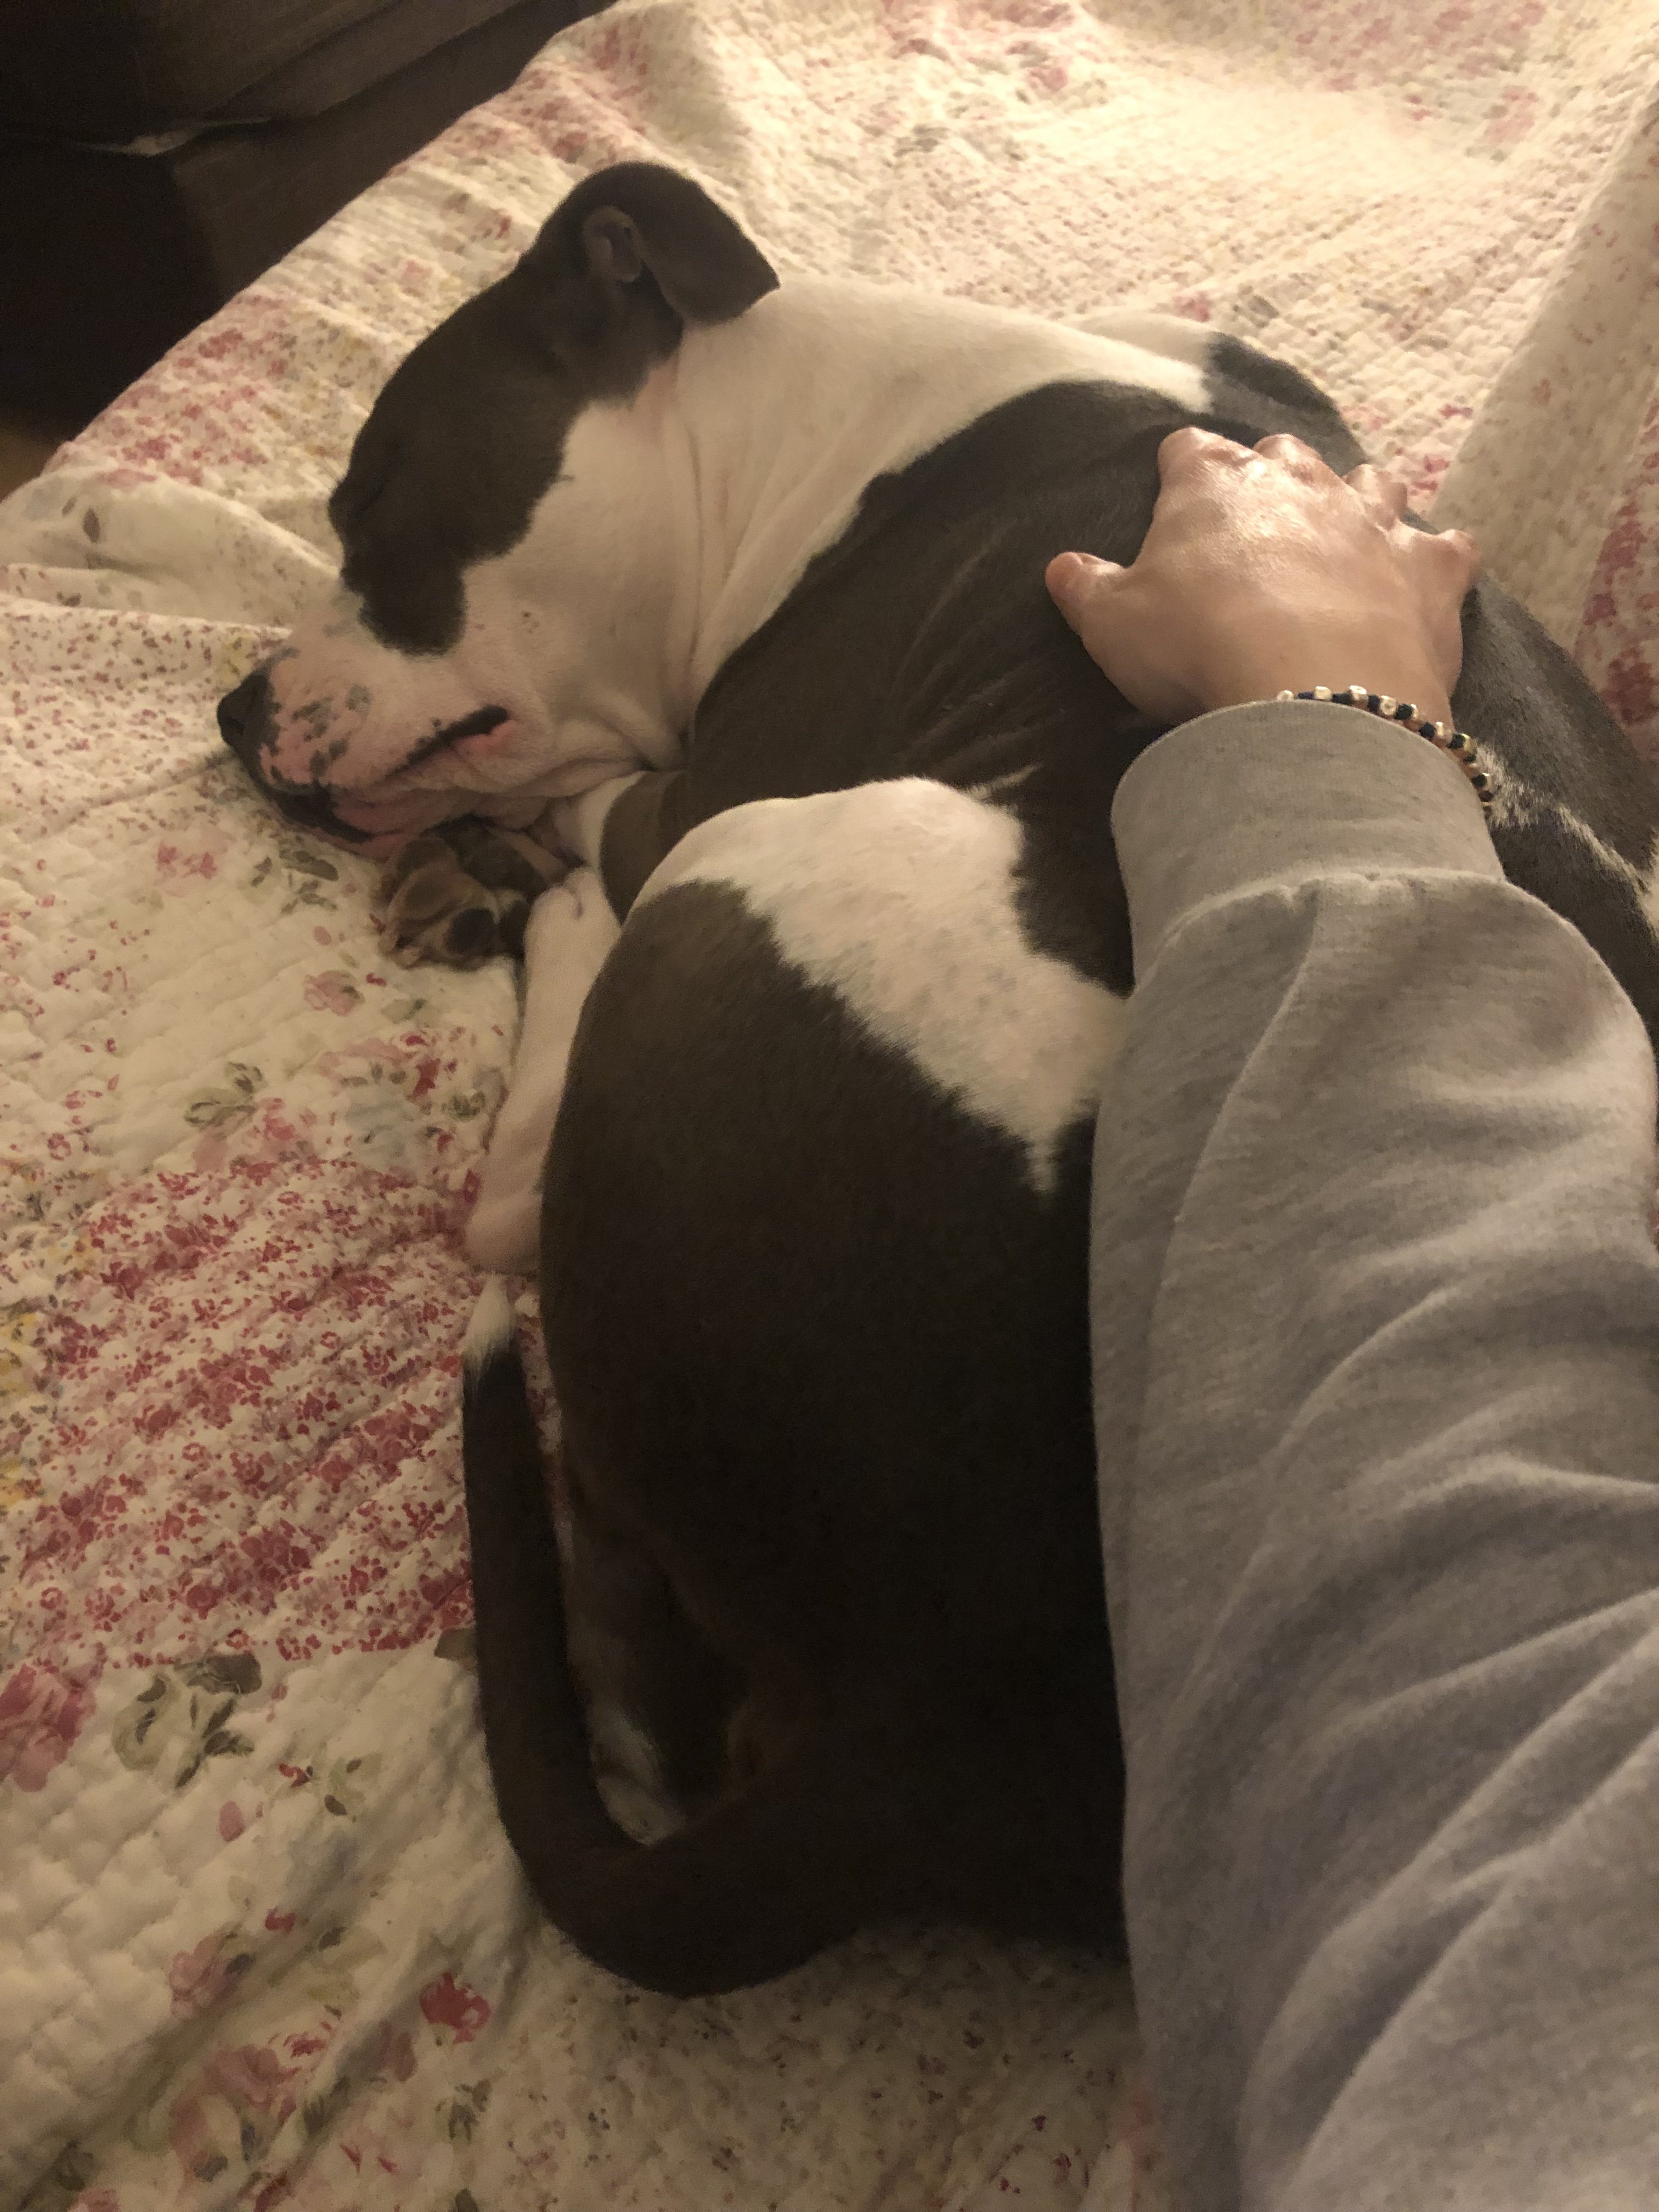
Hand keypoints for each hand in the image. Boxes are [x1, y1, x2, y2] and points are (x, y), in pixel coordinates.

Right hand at [1046, 430, 1480, 733]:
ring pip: (1374, 481)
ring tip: (1346, 532)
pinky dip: (1439, 556)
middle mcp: (1299, 482)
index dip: (1178, 472)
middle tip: (1256, 526)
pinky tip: (1432, 570)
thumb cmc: (1197, 648)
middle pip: (1283, 454)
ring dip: (1360, 499)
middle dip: (1270, 478)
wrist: (1311, 695)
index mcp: (1214, 483)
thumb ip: (1086, 587)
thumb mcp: (1112, 623)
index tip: (1171, 497)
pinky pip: (1449, 547)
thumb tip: (1063, 566)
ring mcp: (1373, 520)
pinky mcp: (1429, 570)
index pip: (1188, 450)